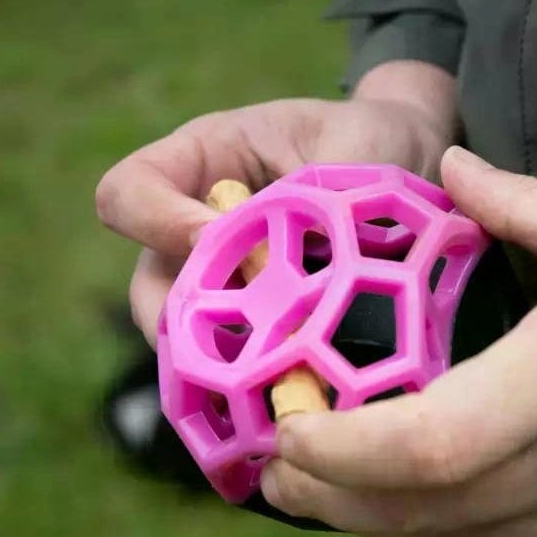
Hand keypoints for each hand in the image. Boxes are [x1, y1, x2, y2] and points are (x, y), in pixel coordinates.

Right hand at [95, 61, 456, 344]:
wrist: (409, 163)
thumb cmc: (369, 142)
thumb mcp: (340, 152)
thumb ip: (296, 202)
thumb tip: (255, 270)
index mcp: (199, 163)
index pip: (128, 193)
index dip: (158, 223)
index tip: (216, 238)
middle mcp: (193, 226)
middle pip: (147, 288)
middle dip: (185, 324)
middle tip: (242, 343)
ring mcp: (221, 278)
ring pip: (185, 338)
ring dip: (223, 363)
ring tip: (273, 378)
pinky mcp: (256, 320)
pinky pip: (232, 359)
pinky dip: (256, 380)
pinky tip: (292, 394)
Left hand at [261, 146, 536, 536]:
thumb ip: (530, 203)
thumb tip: (454, 171)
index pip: (426, 445)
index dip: (339, 450)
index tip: (290, 427)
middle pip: (424, 513)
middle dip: (332, 498)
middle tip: (276, 468)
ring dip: (376, 526)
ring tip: (321, 492)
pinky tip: (410, 510)